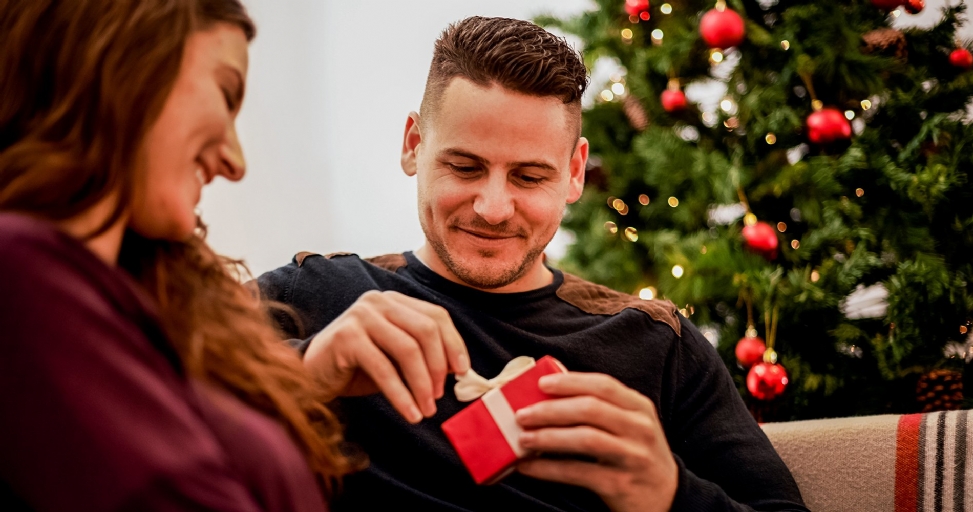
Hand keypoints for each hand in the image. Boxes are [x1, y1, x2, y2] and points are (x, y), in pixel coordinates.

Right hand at [303, 290, 469, 422]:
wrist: (311, 376)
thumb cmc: (357, 368)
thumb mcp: (395, 357)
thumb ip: (422, 355)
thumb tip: (458, 371)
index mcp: (394, 301)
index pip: (436, 316)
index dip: (454, 344)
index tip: (462, 372)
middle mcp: (378, 302)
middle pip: (425, 330)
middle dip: (438, 367)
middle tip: (438, 397)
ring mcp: (360, 315)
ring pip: (407, 349)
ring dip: (421, 385)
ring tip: (425, 410)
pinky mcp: (346, 337)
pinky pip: (384, 369)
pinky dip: (401, 395)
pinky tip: (409, 413)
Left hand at [515, 372, 677, 511]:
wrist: (668, 499)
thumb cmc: (638, 454)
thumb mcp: (631, 425)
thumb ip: (603, 408)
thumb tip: (550, 394)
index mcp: (640, 407)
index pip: (603, 385)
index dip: (570, 382)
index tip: (541, 383)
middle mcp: (640, 428)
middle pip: (590, 409)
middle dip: (551, 409)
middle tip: (522, 414)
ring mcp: (633, 456)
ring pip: (585, 439)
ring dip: (548, 437)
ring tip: (523, 439)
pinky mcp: (620, 484)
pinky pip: (578, 472)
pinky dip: (548, 469)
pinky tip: (528, 467)